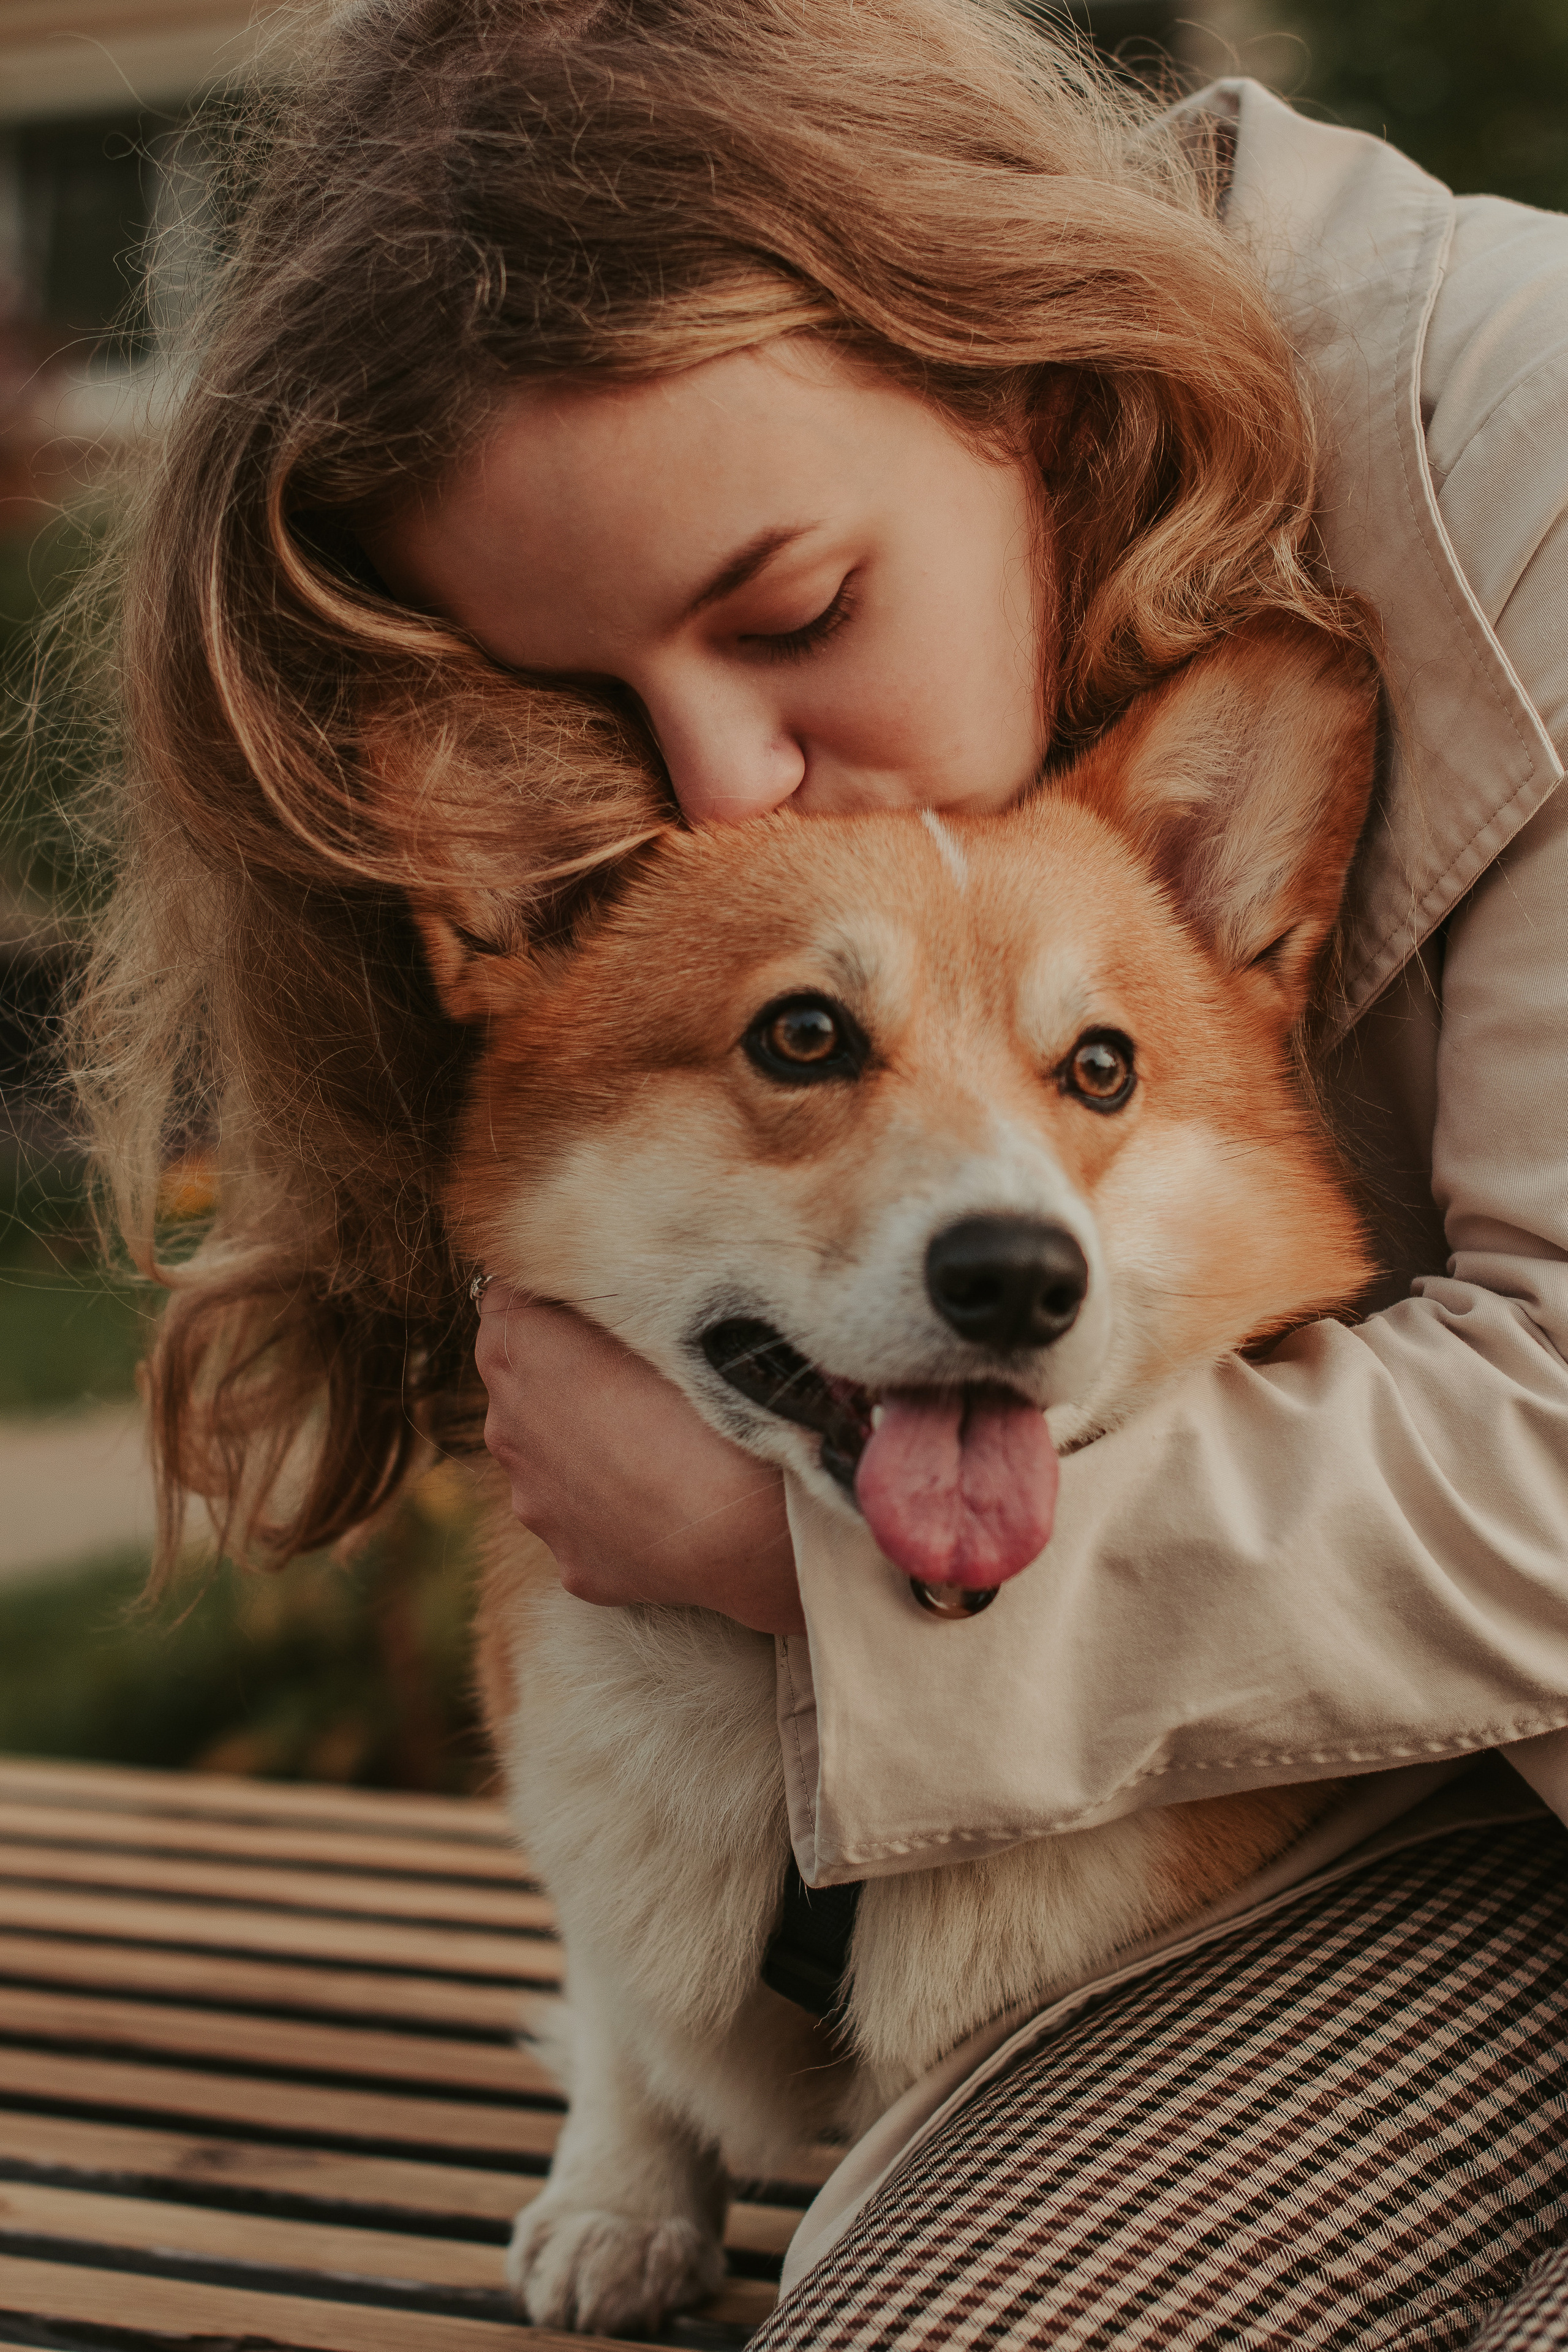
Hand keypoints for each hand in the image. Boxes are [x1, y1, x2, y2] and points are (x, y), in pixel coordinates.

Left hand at [475, 1287, 803, 1635]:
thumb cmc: (709, 1397)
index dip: (554, 1296)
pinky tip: (670, 1505)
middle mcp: (507, 1431)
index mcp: (516, 1353)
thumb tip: (585, 1278)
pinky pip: (589, 1523)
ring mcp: (537, 1505)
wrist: (742, 1526)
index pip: (505, 1300)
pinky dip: (619, 1510)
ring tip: (663, 1446)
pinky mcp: (572, 1562)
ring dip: (590, 1447)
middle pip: (523, 1384)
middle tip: (642, 1373)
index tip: (602, 1300)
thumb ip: (603, 1291)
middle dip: (567, 1375)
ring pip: (552, 1459)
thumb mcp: (657, 1309)